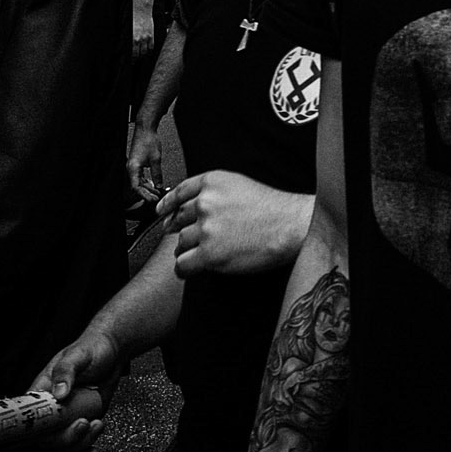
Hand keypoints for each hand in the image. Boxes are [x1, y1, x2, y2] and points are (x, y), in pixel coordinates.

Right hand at [29, 326, 122, 451]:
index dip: (35, 430)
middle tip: (84, 423)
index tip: (52, 432)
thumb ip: (66, 372)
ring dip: (81, 443)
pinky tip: (94, 451)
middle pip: (47, 437)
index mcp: (42, 391)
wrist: (112, 352)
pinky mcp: (81, 424)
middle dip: (66, 438)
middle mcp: (51, 409)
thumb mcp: (78, 356)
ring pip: (63, 445)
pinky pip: (77, 447)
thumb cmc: (90, 348)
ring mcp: (67, 419)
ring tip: (98, 425)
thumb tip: (59, 393)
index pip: (29, 417)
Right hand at [127, 122, 163, 202]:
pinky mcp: (136, 164)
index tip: (152, 200)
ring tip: (157, 192)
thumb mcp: (156, 159)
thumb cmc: (148, 140)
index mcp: (133, 168)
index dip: (144, 195)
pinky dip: (147, 182)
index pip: (136, 187)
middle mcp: (131, 168)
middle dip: (147, 193)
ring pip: (139, 182)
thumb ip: (157, 175)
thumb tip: (159, 186)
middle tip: (157, 197)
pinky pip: (140, 177)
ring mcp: (133, 166)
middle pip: (137, 186)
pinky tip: (153, 185)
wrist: (145, 129)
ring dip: (148, 188)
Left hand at [132, 1, 156, 62]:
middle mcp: (139, 40)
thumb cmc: (133, 18)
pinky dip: (150, 50)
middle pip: (139, 54)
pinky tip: (147, 50)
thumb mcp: (128, 30)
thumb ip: (129, 39)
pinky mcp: (151, 35)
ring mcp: (146, 38)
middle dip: (137, 58)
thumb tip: (128, 46)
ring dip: (143, 55)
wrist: (141, 9)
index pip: (133, 54)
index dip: (132, 59)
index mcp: (132, 39)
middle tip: (136, 60)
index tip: (132, 61)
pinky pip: (152, 46)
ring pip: (146, 51)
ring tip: (141, 55)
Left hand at [157, 172, 312, 278]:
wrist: (288, 226)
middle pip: (179, 219)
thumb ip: (215, 193)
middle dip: (180, 230)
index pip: (180, 192)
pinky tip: (190, 269)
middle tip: (187, 239)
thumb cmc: (271, 208)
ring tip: (197, 255)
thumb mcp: (239, 185)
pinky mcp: (210, 254)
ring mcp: (206, 229)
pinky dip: (184, 269)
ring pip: (180, 243)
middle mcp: (205, 202)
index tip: (162, 213)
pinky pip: (183, 264)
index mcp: (212, 182)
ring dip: (186, 250)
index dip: (168, 204)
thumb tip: (195, 208)